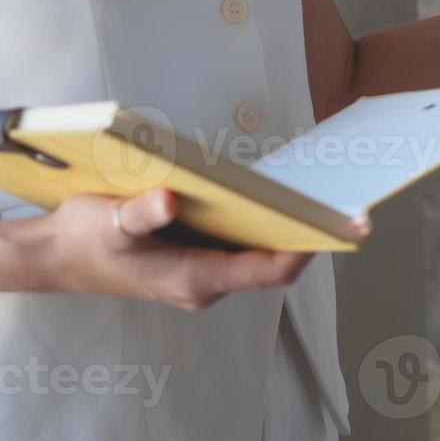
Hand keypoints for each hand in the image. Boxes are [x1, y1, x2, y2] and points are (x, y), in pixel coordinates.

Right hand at [37, 189, 311, 310]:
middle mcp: (206, 281)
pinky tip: (278, 192)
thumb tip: (169, 201)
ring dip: (288, 226)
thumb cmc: (84, 241)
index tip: (337, 228)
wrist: (58, 255)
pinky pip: (241, 242)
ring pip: (259, 251)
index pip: (267, 271)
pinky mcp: (199, 257)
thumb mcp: (107, 223)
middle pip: (272, 262)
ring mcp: (204, 271)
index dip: (306, 251)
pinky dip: (261, 220)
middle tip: (348, 206)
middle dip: (308, 235)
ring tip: (324, 193)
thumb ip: (139, 215)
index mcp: (193, 278)